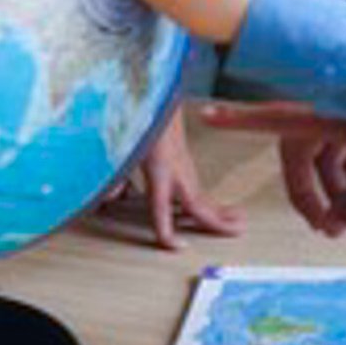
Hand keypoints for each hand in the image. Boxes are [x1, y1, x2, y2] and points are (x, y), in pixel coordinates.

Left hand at [110, 105, 246, 250]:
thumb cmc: (141, 120)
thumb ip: (114, 177)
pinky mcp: (184, 160)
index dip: (168, 234)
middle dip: (219, 222)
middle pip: (200, 205)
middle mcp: (176, 173)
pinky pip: (199, 187)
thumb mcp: (122, 149)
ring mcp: (184, 166)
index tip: (179, 248)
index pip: (162, 213)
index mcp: (159, 173)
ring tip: (239, 221)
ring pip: (203, 196)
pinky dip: (210, 201)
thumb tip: (106, 199)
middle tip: (238, 232)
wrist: (157, 96)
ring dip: (221, 211)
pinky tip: (212, 206)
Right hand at [202, 100, 345, 235]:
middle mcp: (326, 110)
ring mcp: (345, 113)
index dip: (238, 119)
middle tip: (328, 232)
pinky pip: (342, 149)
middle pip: (303, 160)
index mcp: (324, 114)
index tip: (206, 114)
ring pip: (325, 157)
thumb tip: (337, 226)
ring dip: (336, 191)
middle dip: (314, 198)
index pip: (270, 118)